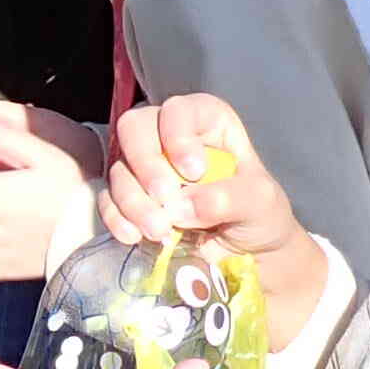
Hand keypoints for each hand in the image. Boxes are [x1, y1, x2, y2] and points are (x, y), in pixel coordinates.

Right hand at [106, 95, 331, 352]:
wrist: (249, 258)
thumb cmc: (259, 216)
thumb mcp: (261, 202)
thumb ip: (229, 197)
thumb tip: (182, 206)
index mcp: (205, 122)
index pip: (179, 111)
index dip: (178, 136)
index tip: (194, 171)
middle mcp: (168, 136)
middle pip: (134, 128)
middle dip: (146, 165)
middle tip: (166, 200)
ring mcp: (143, 168)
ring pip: (120, 168)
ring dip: (135, 202)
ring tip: (161, 231)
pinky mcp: (129, 200)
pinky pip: (108, 201)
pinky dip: (117, 219)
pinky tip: (134, 237)